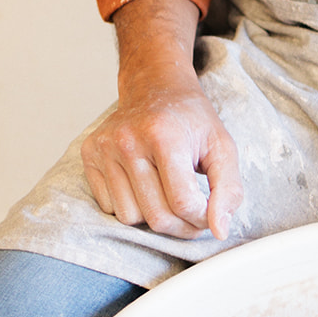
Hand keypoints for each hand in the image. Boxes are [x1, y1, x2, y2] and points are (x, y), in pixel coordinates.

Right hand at [81, 71, 242, 240]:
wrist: (155, 86)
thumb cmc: (190, 119)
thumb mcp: (221, 146)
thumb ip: (228, 189)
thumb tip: (220, 231)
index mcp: (164, 136)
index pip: (183, 202)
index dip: (201, 218)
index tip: (208, 213)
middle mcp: (128, 141)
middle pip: (156, 217)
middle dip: (181, 225)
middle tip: (192, 212)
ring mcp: (104, 148)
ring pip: (130, 218)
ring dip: (153, 216)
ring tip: (166, 191)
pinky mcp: (89, 155)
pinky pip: (109, 208)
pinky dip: (131, 204)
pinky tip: (143, 182)